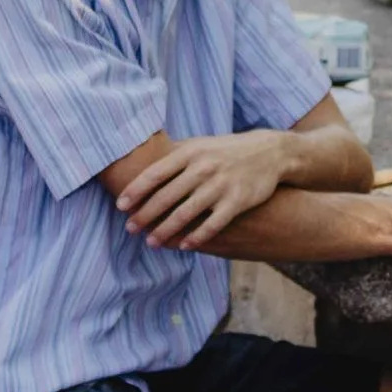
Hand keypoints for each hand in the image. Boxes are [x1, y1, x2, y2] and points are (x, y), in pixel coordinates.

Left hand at [118, 129, 295, 248]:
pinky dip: (196, 237)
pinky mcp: (237, 202)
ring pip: (186, 214)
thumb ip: (175, 154)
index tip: (120, 206)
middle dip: (145, 215)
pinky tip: (184, 246)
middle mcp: (203, 168)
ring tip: (152, 242)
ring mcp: (220, 185)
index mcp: (190, 152)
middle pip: (166, 197)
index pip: (155, 174)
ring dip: (165, 230)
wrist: (270, 153)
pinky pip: (212, 225)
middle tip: (130, 229)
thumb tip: (142, 160)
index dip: (136, 191)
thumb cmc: (227, 151)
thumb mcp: (201, 144)